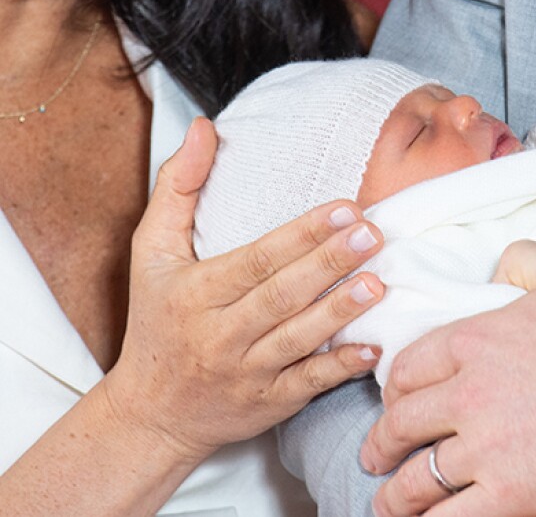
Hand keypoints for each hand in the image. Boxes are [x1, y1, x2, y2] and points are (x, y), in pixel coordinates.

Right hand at [103, 118, 384, 460]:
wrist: (151, 414)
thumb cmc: (156, 321)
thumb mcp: (149, 253)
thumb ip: (177, 188)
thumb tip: (205, 127)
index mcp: (196, 292)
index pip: (256, 259)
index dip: (301, 235)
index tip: (344, 208)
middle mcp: (220, 334)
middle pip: (281, 295)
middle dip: (329, 263)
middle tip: (372, 234)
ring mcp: (247, 372)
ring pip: (298, 339)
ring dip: (339, 312)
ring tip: (378, 283)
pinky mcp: (269, 404)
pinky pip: (307, 384)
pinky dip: (339, 368)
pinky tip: (372, 347)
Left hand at [360, 240, 535, 515]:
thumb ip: (523, 260)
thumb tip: (499, 265)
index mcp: (474, 340)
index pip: (408, 367)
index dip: (393, 388)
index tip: (393, 401)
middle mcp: (467, 394)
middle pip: (402, 424)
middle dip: (381, 443)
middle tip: (375, 454)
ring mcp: (486, 448)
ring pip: (418, 479)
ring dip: (394, 494)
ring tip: (387, 502)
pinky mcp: (513, 494)